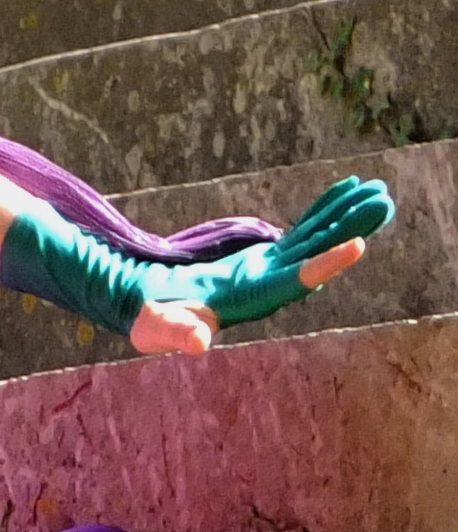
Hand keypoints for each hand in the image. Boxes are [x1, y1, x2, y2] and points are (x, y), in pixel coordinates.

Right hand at [127, 177, 386, 353]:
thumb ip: (178, 333)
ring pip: (314, 238)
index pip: (296, 281)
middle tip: (382, 200)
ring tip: (374, 189)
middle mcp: (271, 284)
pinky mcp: (263, 258)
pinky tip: (341, 194)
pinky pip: (300, 232)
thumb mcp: (158, 328)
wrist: (149, 310)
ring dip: (343, 214)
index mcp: (251, 299)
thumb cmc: (152, 321)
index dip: (326, 263)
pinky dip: (320, 212)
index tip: (358, 244)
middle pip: (317, 253)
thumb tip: (198, 342)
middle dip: (350, 227)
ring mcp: (270, 269)